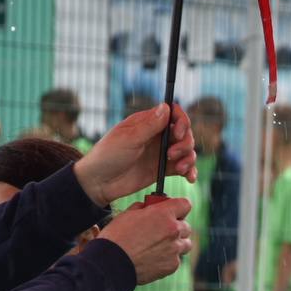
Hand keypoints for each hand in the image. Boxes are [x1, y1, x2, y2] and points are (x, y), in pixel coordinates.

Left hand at [74, 103, 195, 205]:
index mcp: (147, 122)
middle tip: (171, 155)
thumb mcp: (128, 139)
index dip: (181, 121)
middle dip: (185, 144)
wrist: (100, 183)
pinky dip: (190, 171)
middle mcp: (157, 136)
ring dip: (189, 159)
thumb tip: (166, 107)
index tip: (177, 133)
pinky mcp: (164, 169)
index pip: (173, 114)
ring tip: (179, 169)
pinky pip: (184, 167)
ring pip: (187, 150)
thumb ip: (149, 125)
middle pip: (184, 133)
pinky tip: (189, 178)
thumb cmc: (107, 156)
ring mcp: (161, 153)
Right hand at [99, 197, 193, 284]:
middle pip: (186, 226)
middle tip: (162, 230)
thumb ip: (144, 208)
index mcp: (163, 214)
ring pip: (185, 244)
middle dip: (176, 227)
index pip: (185, 204)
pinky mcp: (172, 265)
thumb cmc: (117, 237)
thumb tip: (149, 207)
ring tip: (159, 246)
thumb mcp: (128, 214)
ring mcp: (175, 249)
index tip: (174, 211)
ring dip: (176, 243)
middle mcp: (173, 231)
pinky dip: (168, 258)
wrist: (111, 263)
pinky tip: (153, 258)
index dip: (179, 207)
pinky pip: (176, 259)